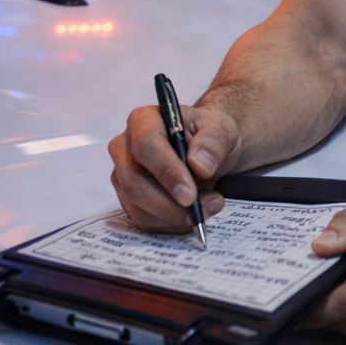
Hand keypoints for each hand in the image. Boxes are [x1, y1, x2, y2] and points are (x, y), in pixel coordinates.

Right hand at [108, 100, 239, 230]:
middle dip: (170, 204)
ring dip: (174, 216)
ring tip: (208, 207)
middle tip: (205, 208)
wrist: (207, 152)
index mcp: (144, 120)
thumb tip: (199, 164)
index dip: (167, 172)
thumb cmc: (209, 136)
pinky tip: (192, 215)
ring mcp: (123, 174)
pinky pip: (143, 219)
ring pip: (137, 206)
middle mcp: (125, 147)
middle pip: (134, 181)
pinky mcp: (128, 198)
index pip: (146, 146)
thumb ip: (214, 141)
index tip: (189, 195)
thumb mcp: (222, 129)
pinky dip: (170, 224)